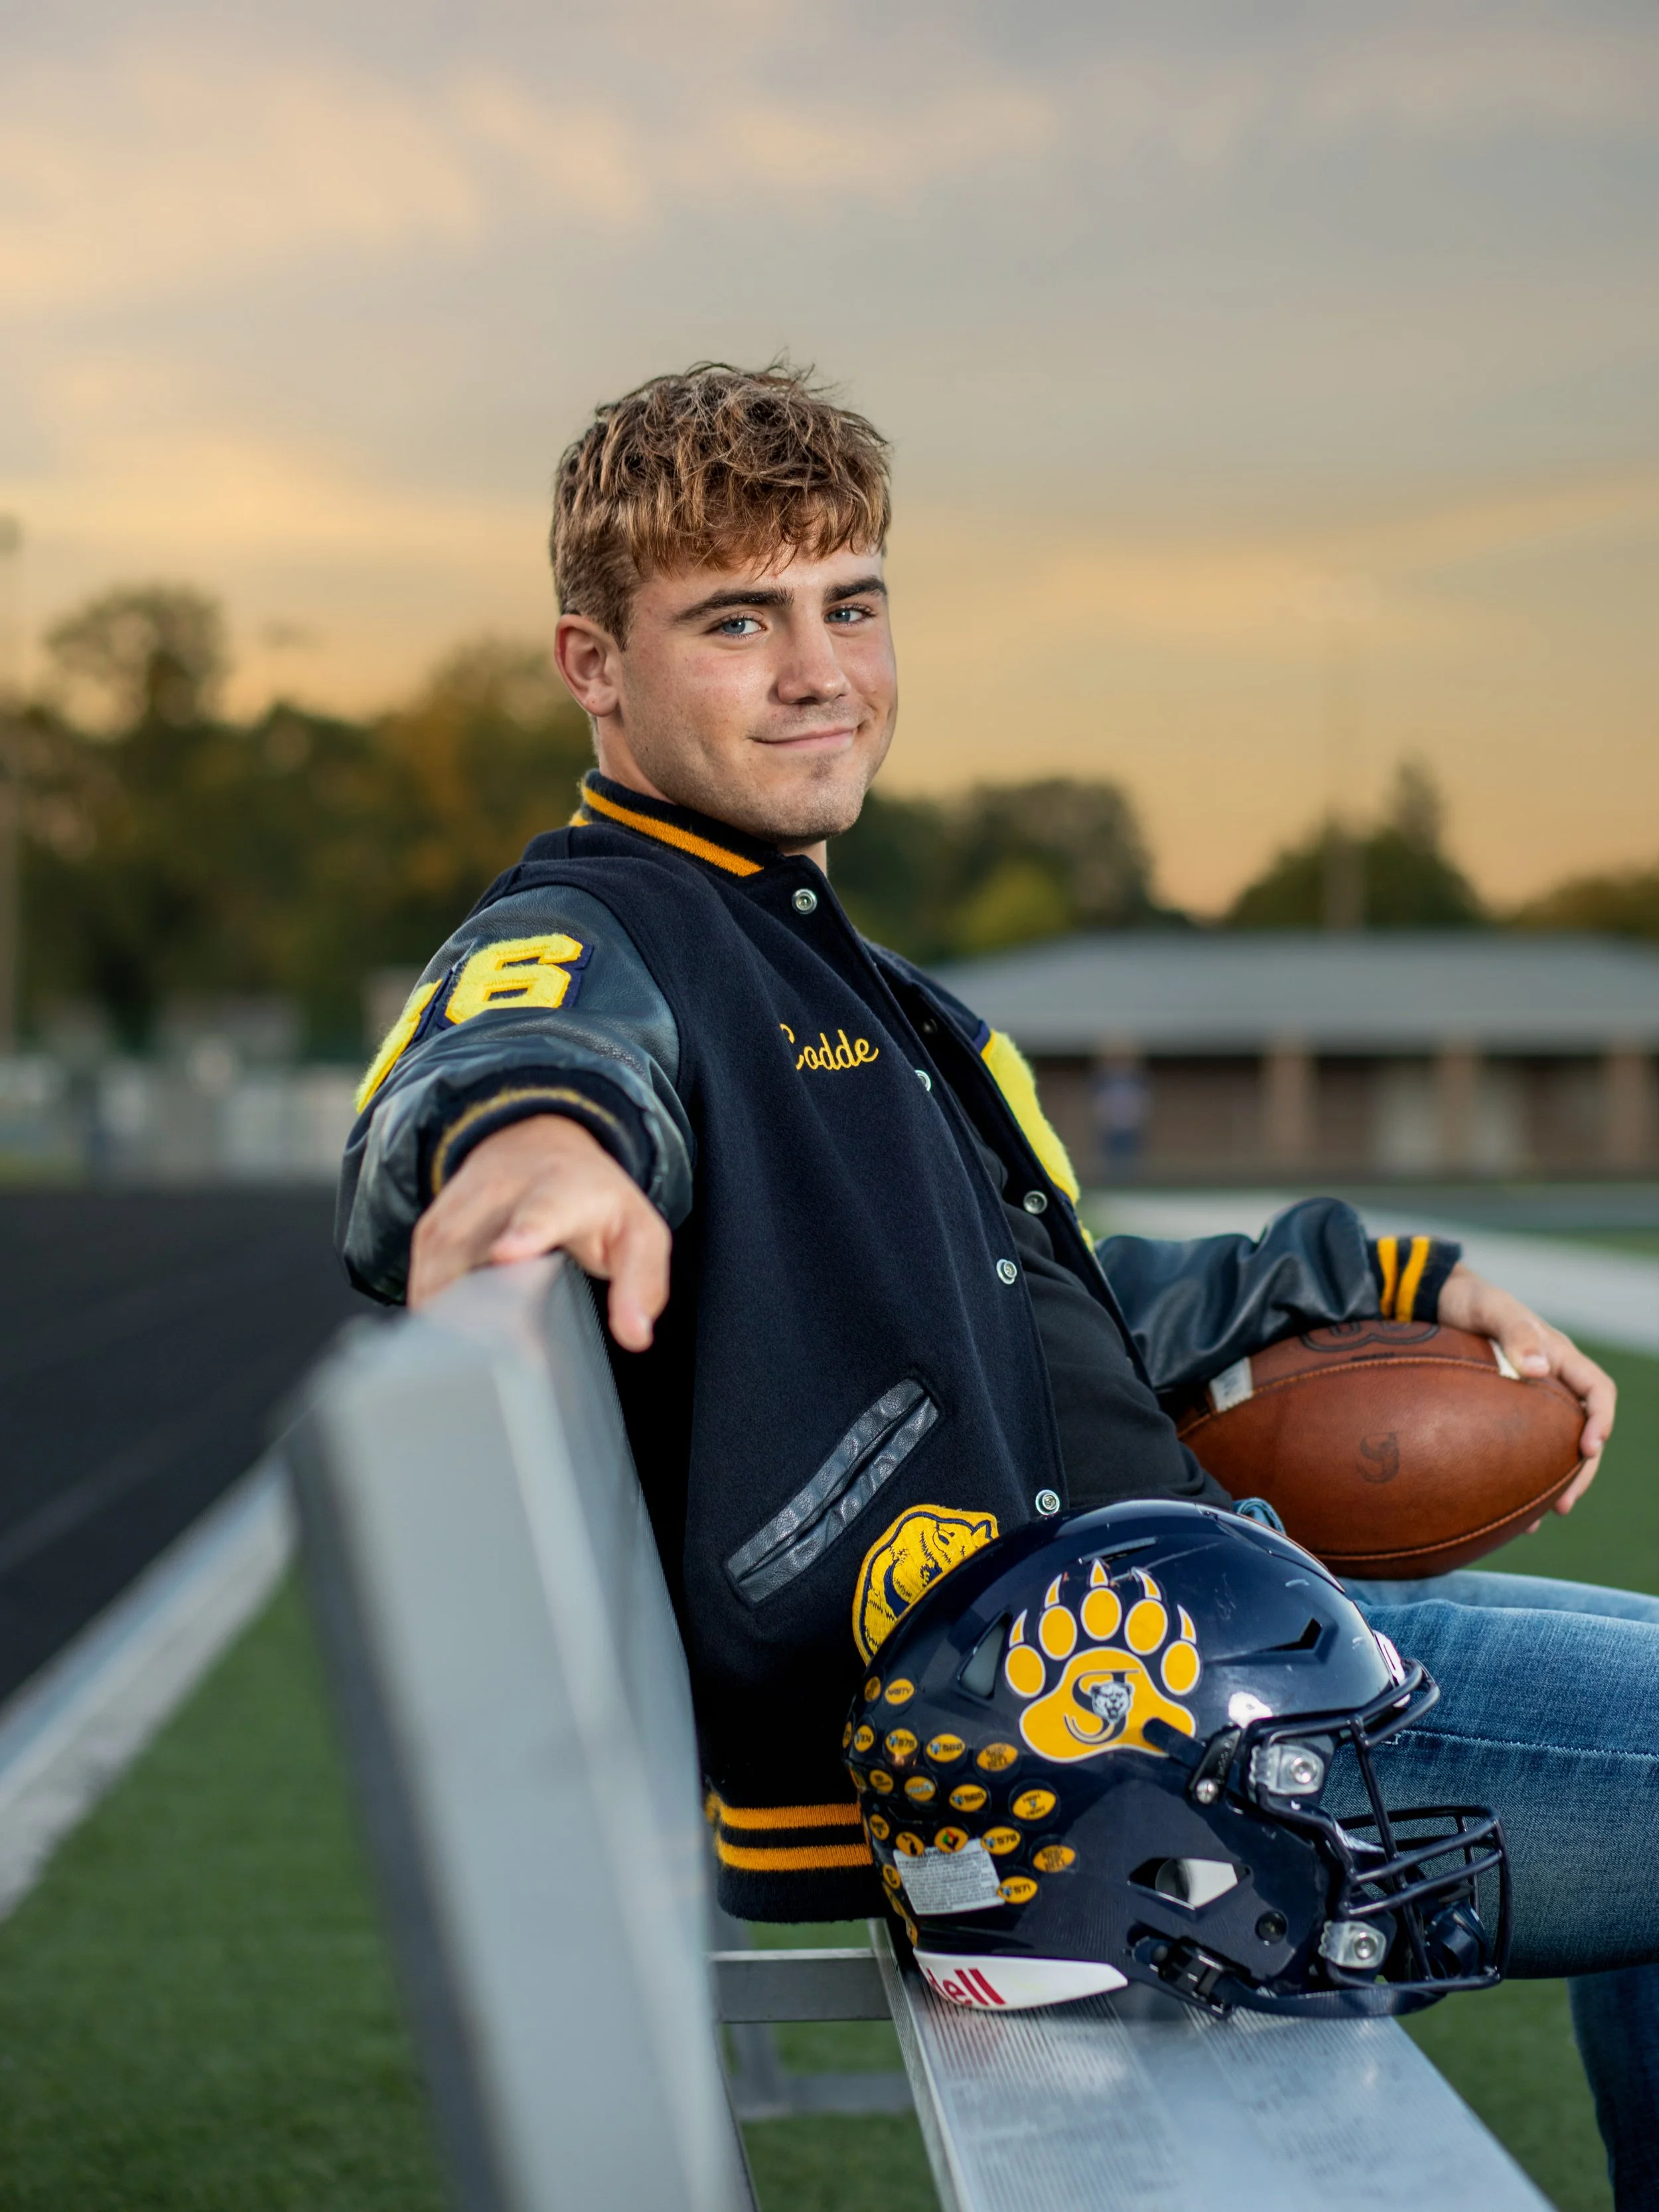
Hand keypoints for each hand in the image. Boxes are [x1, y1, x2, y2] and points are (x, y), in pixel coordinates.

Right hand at [407, 1114, 669, 1348]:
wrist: (534, 1143)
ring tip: (471, 1364)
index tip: (506, 1253)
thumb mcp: (638, 1231)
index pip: (541, 1212)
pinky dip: (432, 1316)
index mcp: (561, 1192)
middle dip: (475, 1306)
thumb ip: (642, 1282)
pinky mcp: (430, 1231)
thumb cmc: (590, 1197)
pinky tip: (450, 1346)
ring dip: (449, 1320)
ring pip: (438, 1271)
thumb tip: (635, 1335)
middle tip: (494, 1357)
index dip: (524, 1233)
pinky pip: (421, 1280)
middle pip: (473, 1250)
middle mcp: (501, 1193)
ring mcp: (459, 1210)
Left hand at [1436, 1262, 1615, 1518]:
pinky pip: (1521, 1446)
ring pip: (1553, 1445)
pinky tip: (1505, 1504)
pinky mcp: (1503, 1410)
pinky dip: (1519, 1474)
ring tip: (1543, 1517)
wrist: (1433, 1299)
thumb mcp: (1490, 1308)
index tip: (1588, 1449)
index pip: (1597, 1391)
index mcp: (1558, 1355)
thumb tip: (1537, 1368)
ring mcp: (1527, 1396)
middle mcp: (1550, 1378)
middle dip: (1581, 1469)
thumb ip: (1515, 1331)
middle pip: (1580, 1429)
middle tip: (1565, 1504)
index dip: (1600, 1421)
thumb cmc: (1466, 1299)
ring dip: (1554, 1480)